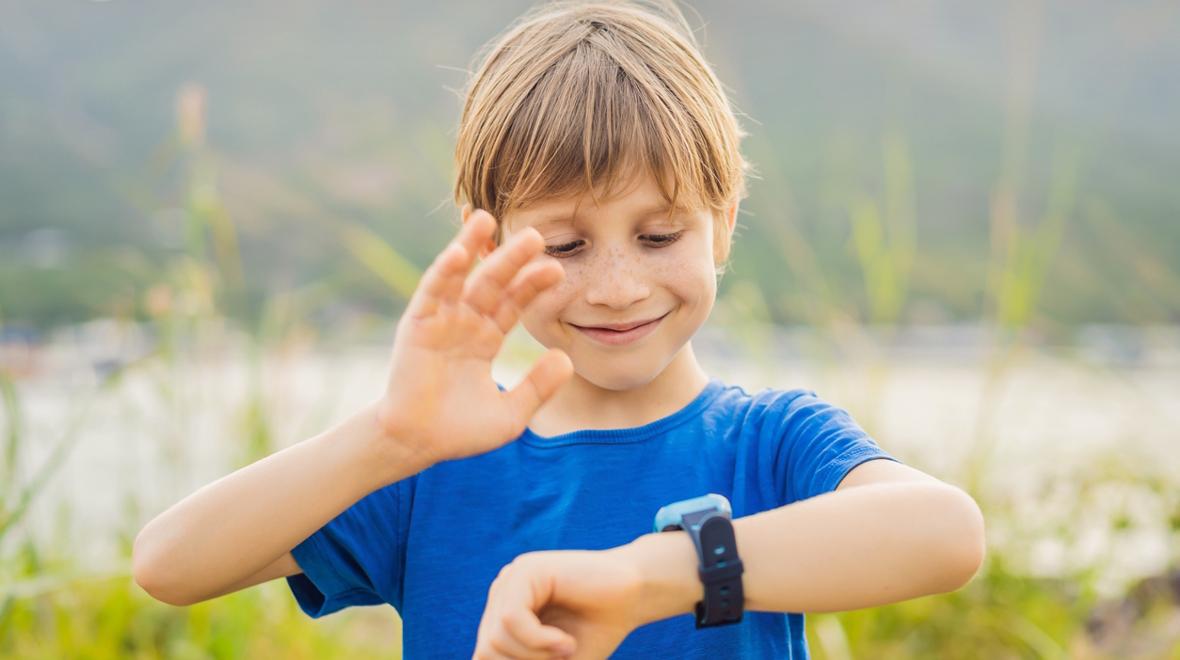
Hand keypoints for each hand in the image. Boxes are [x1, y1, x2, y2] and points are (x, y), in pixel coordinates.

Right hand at [376, 208, 573, 464]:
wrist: (416, 445)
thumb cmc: (459, 432)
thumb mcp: (510, 414)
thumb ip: (538, 387)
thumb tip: (567, 358)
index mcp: (485, 339)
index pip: (514, 303)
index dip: (533, 285)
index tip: (558, 270)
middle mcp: (464, 323)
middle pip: (492, 282)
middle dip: (512, 259)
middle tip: (535, 234)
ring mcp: (439, 321)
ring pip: (460, 276)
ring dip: (472, 247)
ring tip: (488, 218)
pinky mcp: (416, 325)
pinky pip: (432, 293)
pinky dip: (444, 271)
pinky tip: (459, 251)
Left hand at [473, 549, 646, 659]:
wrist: (634, 595)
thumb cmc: (596, 629)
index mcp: (503, 614)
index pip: (484, 655)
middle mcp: (502, 593)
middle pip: (486, 650)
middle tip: (562, 659)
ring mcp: (512, 578)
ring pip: (496, 637)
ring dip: (534, 656)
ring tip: (567, 649)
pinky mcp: (528, 570)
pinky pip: (512, 619)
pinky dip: (539, 641)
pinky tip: (565, 643)